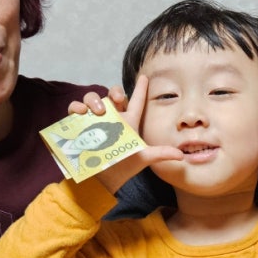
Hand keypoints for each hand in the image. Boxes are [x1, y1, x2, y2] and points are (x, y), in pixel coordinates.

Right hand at [68, 75, 182, 193]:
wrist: (103, 180)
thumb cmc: (124, 167)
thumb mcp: (143, 158)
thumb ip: (161, 153)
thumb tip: (181, 155)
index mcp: (129, 121)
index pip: (136, 101)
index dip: (141, 88)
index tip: (144, 77)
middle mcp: (113, 118)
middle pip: (112, 95)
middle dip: (114, 91)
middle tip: (116, 99)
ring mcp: (95, 121)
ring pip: (93, 98)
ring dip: (94, 99)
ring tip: (98, 111)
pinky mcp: (80, 126)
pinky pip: (76, 109)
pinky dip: (76, 107)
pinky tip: (80, 112)